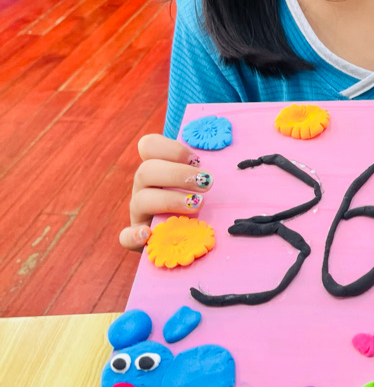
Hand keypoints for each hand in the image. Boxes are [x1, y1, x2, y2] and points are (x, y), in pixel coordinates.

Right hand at [120, 134, 213, 250]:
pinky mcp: (137, 239)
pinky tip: (148, 235)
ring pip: (141, 200)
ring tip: (198, 205)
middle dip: (178, 174)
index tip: (196, 159)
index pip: (149, 146)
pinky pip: (126, 237)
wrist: (188, 239)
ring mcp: (139, 213)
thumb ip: (207, 171)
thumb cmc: (203, 204)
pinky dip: (134, 235)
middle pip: (146, 171)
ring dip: (170, 200)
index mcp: (158, 168)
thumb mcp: (203, 184)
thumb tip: (234, 159)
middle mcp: (144, 187)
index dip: (170, 148)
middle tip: (208, 183)